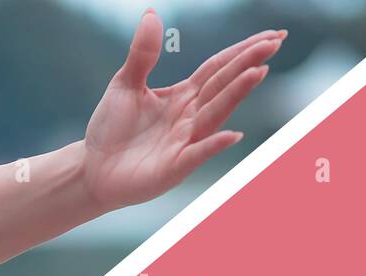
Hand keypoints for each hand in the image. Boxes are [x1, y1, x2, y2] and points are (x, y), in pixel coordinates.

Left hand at [80, 9, 284, 210]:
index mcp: (183, 96)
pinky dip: (214, 144)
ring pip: (215, 114)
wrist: (91, 169)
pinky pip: (198, 153)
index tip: (273, 35)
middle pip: (223, 85)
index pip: (218, 68)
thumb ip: (142, 54)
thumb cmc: (111, 129)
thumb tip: (151, 13)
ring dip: (237, 94)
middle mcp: (190, 117)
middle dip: (248, 64)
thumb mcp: (124, 84)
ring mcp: (185, 142)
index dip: (243, 50)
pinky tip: (232, 134)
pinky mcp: (174, 167)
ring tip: (259, 71)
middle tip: (274, 42)